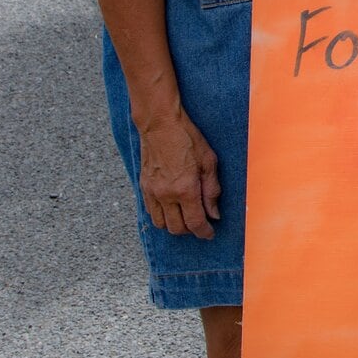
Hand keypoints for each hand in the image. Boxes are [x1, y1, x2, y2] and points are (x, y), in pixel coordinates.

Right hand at [136, 111, 221, 238]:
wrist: (160, 124)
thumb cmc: (187, 138)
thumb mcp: (209, 161)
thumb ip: (212, 190)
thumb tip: (214, 214)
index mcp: (185, 189)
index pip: (195, 223)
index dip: (204, 232)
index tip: (210, 233)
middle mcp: (166, 195)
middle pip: (177, 228)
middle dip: (191, 231)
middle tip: (200, 224)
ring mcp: (152, 192)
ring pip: (162, 225)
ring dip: (175, 226)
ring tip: (186, 217)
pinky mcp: (143, 187)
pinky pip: (151, 213)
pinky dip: (162, 217)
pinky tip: (172, 209)